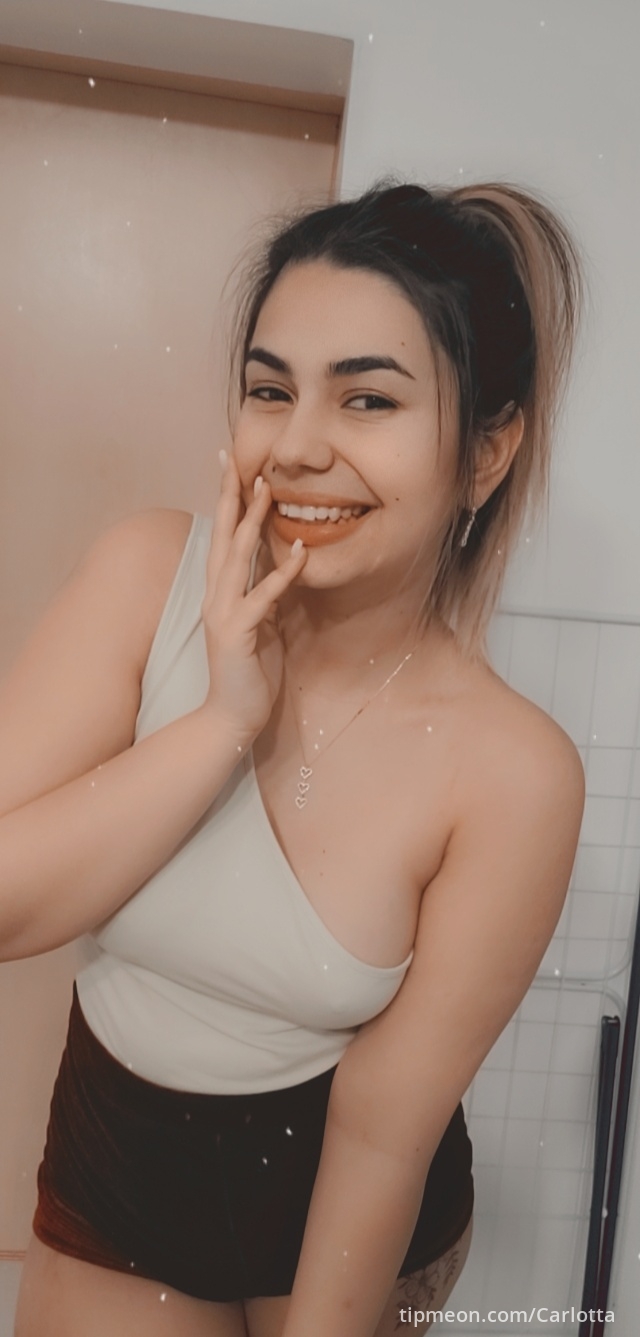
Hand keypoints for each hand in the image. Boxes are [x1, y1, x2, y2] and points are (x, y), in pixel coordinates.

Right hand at [201, 452, 306, 739]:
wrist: (232, 717)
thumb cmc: (250, 672)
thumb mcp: (263, 623)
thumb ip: (265, 593)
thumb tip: (280, 562)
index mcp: (221, 592)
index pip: (222, 537)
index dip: (225, 501)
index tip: (230, 466)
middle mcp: (215, 596)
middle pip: (222, 536)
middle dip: (228, 497)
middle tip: (234, 460)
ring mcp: (223, 614)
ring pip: (237, 557)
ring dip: (252, 522)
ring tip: (267, 489)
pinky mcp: (238, 634)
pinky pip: (263, 595)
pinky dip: (282, 571)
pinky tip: (299, 548)